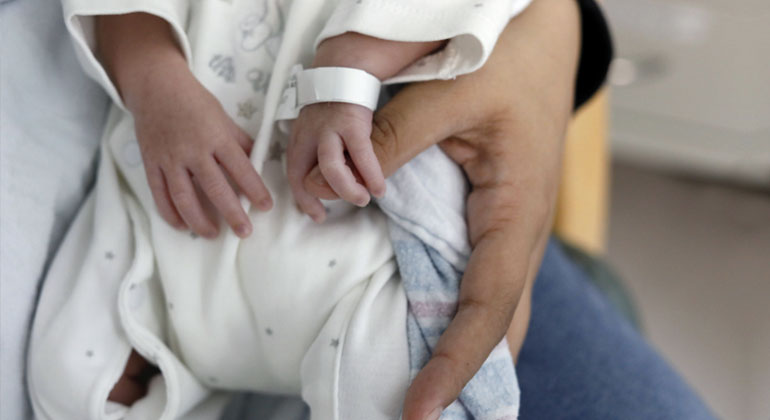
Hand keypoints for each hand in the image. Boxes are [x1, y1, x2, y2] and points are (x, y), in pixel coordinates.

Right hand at [96, 13, 272, 238]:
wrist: (155, 87)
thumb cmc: (195, 102)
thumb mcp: (223, 118)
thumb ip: (239, 142)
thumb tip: (258, 164)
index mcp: (216, 137)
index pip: (240, 168)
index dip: (255, 189)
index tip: (266, 207)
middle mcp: (193, 150)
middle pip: (215, 188)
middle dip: (232, 213)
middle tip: (244, 232)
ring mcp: (170, 158)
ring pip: (184, 197)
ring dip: (199, 220)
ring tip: (213, 235)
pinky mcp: (152, 163)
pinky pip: (159, 193)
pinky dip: (170, 213)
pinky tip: (181, 226)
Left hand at [287, 102, 384, 222]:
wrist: (344, 69)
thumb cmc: (333, 106)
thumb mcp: (316, 128)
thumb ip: (316, 153)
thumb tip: (324, 182)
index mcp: (298, 138)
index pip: (293, 173)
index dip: (301, 198)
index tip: (315, 214)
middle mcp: (308, 134)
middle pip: (300, 173)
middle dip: (311, 199)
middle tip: (325, 215)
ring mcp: (329, 128)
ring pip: (329, 167)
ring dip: (345, 189)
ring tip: (361, 200)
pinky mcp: (352, 123)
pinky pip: (361, 154)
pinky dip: (371, 174)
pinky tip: (380, 189)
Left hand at [304, 0, 580, 416]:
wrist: (542, 36)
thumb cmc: (509, 58)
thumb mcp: (451, 93)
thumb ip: (394, 141)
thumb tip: (343, 189)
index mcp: (517, 210)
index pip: (487, 305)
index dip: (455, 362)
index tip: (419, 408)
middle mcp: (518, 229)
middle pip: (500, 322)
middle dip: (467, 376)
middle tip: (423, 418)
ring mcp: (508, 226)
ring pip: (493, 306)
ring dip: (465, 354)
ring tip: (430, 397)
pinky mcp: (493, 216)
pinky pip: (480, 277)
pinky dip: (460, 315)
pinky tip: (437, 335)